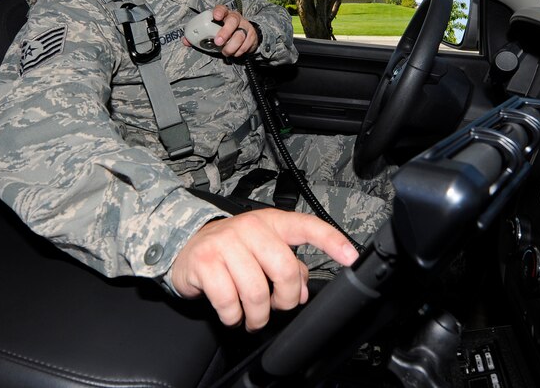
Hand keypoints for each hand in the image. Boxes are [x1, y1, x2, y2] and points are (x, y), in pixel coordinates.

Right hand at [170, 209, 358, 330]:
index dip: (332, 241)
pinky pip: (228, 302)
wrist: (188, 246)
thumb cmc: (233, 249)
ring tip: (253, 317)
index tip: (351, 257)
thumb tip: (304, 290)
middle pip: (285, 269)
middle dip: (286, 299)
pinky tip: (232, 312)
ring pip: (257, 292)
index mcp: (273, 223)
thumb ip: (290, 267)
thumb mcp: (264, 248)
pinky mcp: (205, 262)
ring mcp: (226, 243)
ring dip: (258, 315)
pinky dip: (233, 316)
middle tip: (278, 307)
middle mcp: (251, 228)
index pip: (308, 226)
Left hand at [182, 5, 257, 56]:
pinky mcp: (252, 36)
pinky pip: (247, 44)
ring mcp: (245, 27)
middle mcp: (236, 18)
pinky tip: (234, 53)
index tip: (215, 17)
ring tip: (225, 52)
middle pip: (233, 21)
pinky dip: (240, 50)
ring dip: (232, 45)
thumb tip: (186, 41)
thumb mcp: (212, 31)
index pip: (222, 9)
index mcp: (224, 14)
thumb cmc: (224, 32)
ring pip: (240, 35)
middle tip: (218, 42)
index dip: (219, 11)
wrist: (244, 35)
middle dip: (225, 32)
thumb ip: (198, 36)